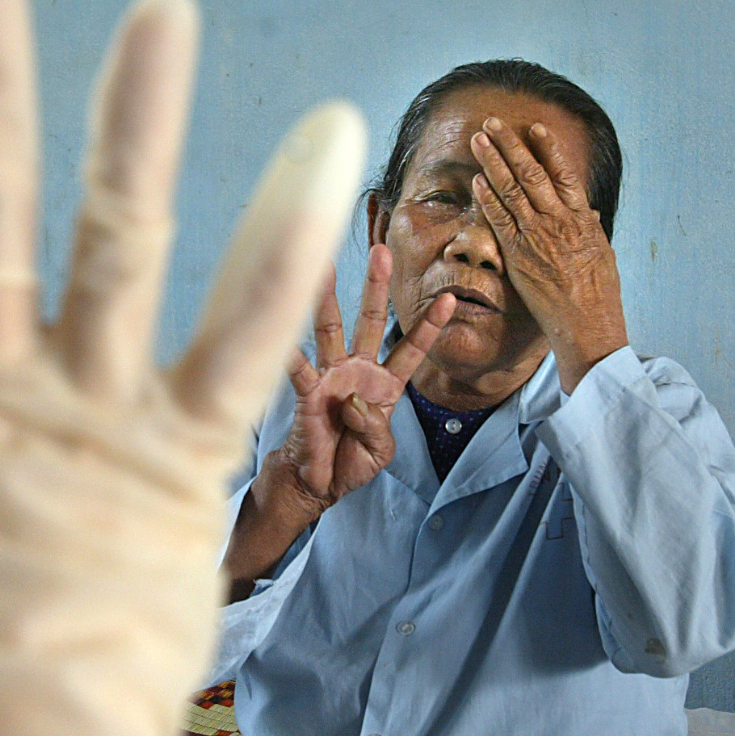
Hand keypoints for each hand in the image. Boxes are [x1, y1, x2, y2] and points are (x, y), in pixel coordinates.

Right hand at [222, 246, 452, 590]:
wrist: (315, 484)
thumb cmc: (349, 463)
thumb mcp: (380, 452)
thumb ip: (375, 428)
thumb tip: (353, 403)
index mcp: (384, 385)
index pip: (411, 349)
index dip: (429, 326)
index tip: (449, 300)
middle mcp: (357, 371)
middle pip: (371, 320)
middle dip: (377, 287)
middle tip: (381, 251)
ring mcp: (330, 377)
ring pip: (330, 329)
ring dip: (328, 299)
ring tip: (323, 267)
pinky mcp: (306, 392)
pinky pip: (299, 370)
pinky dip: (291, 357)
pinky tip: (285, 340)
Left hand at [469, 118, 628, 391]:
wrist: (587, 324)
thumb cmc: (598, 293)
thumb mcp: (601, 253)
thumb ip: (589, 228)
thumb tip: (586, 212)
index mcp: (580, 217)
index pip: (563, 173)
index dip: (548, 148)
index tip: (534, 127)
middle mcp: (558, 221)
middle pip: (531, 174)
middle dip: (510, 146)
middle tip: (493, 123)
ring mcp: (537, 236)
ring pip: (511, 191)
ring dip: (492, 162)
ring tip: (477, 140)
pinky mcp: (519, 255)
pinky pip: (499, 220)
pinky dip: (487, 198)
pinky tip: (475, 180)